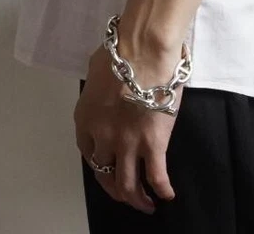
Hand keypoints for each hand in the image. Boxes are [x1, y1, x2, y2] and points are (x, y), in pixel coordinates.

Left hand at [74, 42, 183, 213]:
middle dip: (114, 188)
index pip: (88, 152)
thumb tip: (105, 82)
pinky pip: (156, 175)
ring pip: (127, 184)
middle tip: (124, 194)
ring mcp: (127, 143)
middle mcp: (102, 137)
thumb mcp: (97, 69)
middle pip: (105, 173)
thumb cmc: (121, 50)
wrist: (143, 49)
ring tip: (145, 205)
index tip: (107, 167)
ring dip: (136, 199)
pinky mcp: (152, 144)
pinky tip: (167, 194)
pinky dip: (162, 189)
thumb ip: (99, 85)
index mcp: (86, 118)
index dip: (99, 163)